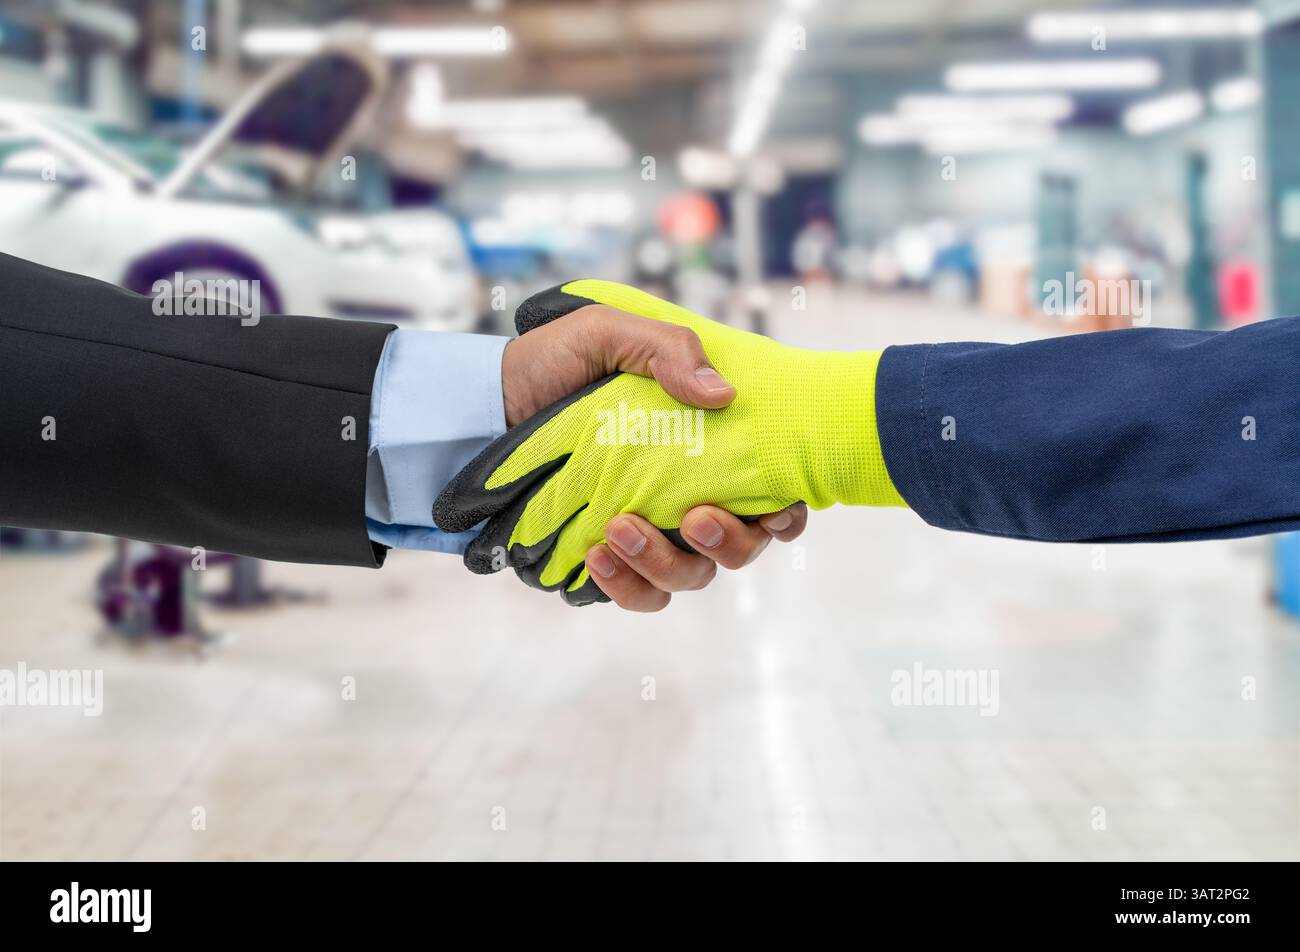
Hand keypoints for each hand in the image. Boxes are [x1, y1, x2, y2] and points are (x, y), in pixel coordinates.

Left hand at [493, 287, 807, 608]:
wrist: (482, 406)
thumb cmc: (554, 365)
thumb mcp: (607, 332)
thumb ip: (666, 349)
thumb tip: (722, 395)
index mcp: (704, 446)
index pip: (772, 495)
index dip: (786, 514)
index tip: (774, 510)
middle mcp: (686, 497)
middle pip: (740, 548)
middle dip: (729, 542)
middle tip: (694, 516)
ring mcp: (649, 533)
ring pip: (689, 577)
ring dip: (664, 563)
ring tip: (618, 529)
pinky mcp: (609, 560)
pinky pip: (637, 596)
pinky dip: (625, 585)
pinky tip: (596, 554)